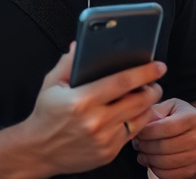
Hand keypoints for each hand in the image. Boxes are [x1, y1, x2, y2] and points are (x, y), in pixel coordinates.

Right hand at [20, 43, 164, 176]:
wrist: (36, 151)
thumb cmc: (46, 115)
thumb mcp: (52, 85)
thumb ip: (68, 62)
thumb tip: (81, 43)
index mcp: (81, 101)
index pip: (123, 81)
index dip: (145, 72)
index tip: (158, 66)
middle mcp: (94, 122)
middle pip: (139, 100)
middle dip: (152, 88)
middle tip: (154, 81)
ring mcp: (103, 140)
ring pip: (141, 117)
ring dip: (148, 105)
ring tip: (145, 96)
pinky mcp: (108, 153)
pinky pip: (134, 133)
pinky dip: (138, 120)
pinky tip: (134, 113)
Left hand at [132, 98, 195, 178]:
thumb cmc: (182, 118)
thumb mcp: (171, 107)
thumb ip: (156, 111)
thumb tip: (142, 121)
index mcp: (193, 118)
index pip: (164, 128)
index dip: (146, 132)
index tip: (138, 132)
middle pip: (162, 147)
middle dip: (144, 146)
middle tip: (138, 143)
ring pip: (163, 162)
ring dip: (147, 158)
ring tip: (143, 152)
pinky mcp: (192, 170)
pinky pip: (167, 175)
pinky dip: (155, 169)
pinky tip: (152, 161)